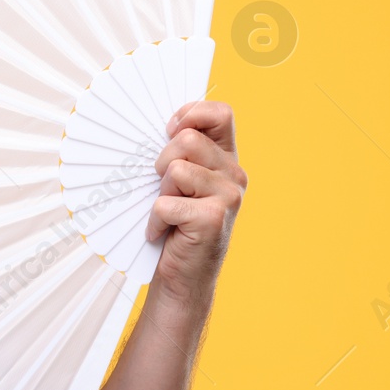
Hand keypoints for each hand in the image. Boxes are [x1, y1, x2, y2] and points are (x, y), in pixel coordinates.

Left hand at [145, 100, 247, 303]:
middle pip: (187, 140)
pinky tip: (163, 232)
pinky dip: (154, 220)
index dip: (190, 115)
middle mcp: (234, 174)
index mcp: (226, 158)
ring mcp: (228, 196)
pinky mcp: (212, 218)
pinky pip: (165, 203)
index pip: (220, 114)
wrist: (183, 275)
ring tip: (169, 212)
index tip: (170, 133)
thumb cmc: (175, 224)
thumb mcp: (179, 182)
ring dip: (160, 193)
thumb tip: (162, 126)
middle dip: (162, 163)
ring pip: (175, 170)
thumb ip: (179, 152)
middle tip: (165, 190)